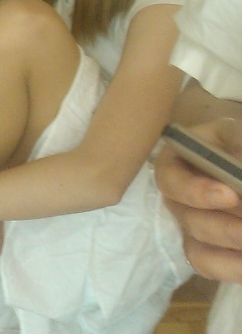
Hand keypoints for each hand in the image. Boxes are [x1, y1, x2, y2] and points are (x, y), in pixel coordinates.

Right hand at [156, 121, 241, 282]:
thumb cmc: (235, 148)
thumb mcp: (236, 137)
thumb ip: (236, 143)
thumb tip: (237, 165)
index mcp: (181, 161)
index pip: (171, 178)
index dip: (195, 191)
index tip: (230, 195)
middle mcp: (181, 195)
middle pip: (187, 218)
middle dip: (224, 227)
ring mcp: (193, 224)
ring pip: (196, 248)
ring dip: (229, 249)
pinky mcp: (207, 250)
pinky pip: (208, 266)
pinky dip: (231, 268)